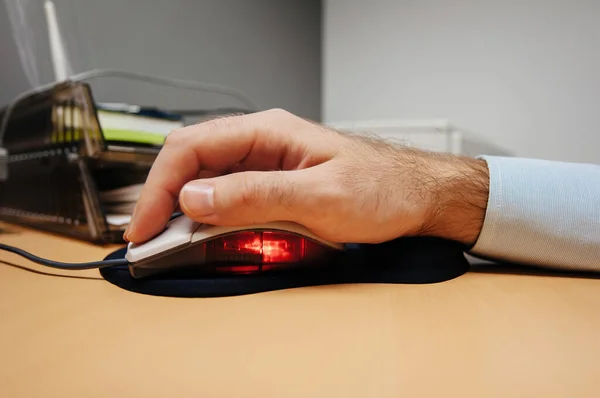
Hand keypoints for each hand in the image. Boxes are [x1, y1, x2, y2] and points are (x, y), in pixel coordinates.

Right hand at [124, 109, 489, 245]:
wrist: (416, 196)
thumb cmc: (382, 189)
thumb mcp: (320, 198)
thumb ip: (257, 195)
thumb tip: (196, 198)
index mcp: (268, 132)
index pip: (192, 147)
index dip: (161, 186)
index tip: (147, 226)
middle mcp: (262, 141)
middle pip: (191, 160)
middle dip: (163, 197)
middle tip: (150, 239)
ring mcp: (266, 161)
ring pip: (206, 178)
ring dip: (182, 208)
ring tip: (168, 240)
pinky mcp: (273, 182)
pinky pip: (228, 194)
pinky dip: (208, 214)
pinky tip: (202, 232)